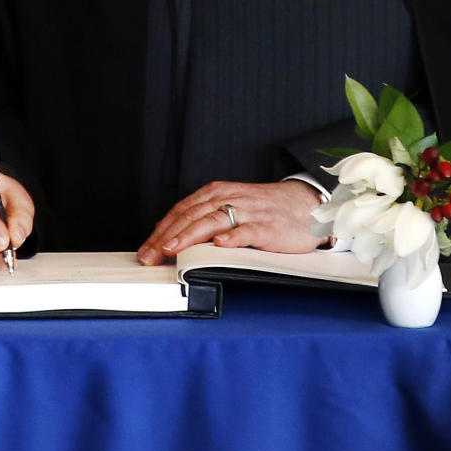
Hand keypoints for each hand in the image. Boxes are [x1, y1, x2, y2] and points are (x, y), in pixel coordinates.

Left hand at [137, 180, 327, 264]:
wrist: (304, 203)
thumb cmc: (264, 209)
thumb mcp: (230, 207)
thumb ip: (205, 219)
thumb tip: (172, 238)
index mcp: (216, 193)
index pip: (181, 211)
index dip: (161, 231)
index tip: (146, 250)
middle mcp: (228, 198)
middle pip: (191, 216)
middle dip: (167, 237)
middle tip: (150, 256)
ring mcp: (247, 212)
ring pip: (212, 221)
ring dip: (189, 236)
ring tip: (172, 249)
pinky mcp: (266, 226)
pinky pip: (246, 231)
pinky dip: (232, 237)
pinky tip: (220, 245)